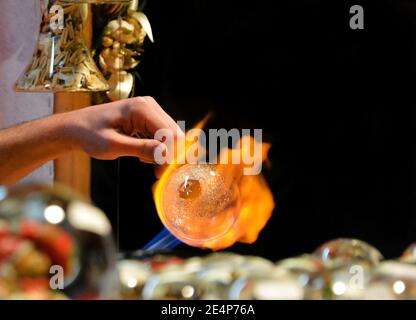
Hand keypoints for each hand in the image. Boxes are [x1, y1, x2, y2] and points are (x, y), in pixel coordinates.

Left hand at [64, 96, 182, 163]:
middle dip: (169, 155)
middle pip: (174, 133)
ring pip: (170, 136)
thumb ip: (140, 149)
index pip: (168, 133)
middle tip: (157, 173)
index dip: (169, 155)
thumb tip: (165, 154)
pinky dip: (158, 149)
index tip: (160, 173)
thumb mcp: (112, 146)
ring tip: (148, 164)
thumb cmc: (88, 134)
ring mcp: (149, 110)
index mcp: (141, 108)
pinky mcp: (147, 118)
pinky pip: (162, 135)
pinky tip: (145, 156)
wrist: (75, 128)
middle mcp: (149, 105)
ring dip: (164, 153)